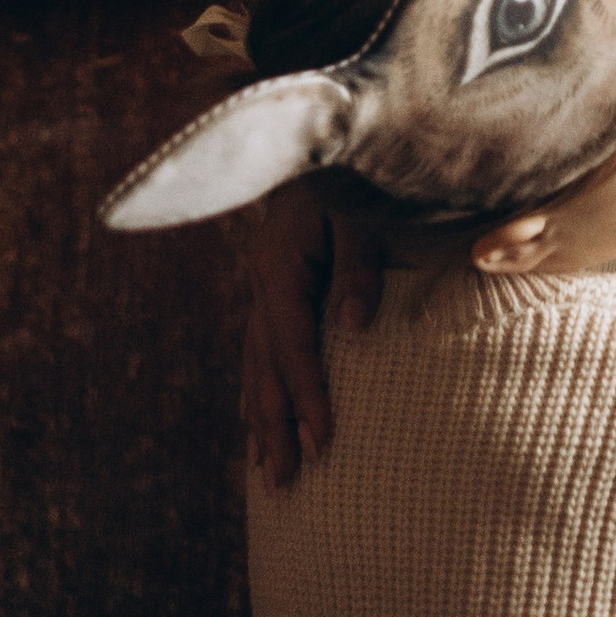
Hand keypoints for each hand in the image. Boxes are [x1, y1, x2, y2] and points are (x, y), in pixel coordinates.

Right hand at [239, 179, 381, 485]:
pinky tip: (258, 429)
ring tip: (270, 475)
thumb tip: (354, 326)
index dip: (304, 394)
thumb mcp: (360, 213)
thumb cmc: (353, 175)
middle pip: (263, 366)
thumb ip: (357, 267)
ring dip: (262, 420)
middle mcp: (262, 282)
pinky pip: (259, 354)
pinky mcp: (271, 293)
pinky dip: (260, 394)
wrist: (327, 135)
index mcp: (278, 263)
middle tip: (286, 481)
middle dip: (274, 425)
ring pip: (255, 366)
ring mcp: (261, 289)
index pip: (290, 343)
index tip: (321, 442)